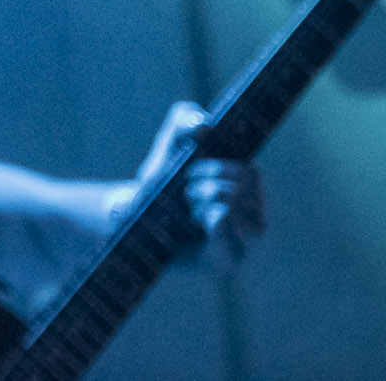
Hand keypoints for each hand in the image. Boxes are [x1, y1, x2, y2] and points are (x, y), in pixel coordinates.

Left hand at [117, 102, 263, 268]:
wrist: (132, 217)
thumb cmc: (158, 184)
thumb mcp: (168, 146)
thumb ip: (184, 121)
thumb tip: (204, 124)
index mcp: (242, 191)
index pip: (252, 174)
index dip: (223, 166)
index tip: (191, 169)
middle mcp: (247, 218)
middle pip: (252, 193)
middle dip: (215, 184)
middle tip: (187, 190)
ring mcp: (239, 243)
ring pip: (253, 221)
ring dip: (215, 202)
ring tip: (189, 207)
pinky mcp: (223, 263)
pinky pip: (234, 248)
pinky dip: (220, 227)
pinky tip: (204, 219)